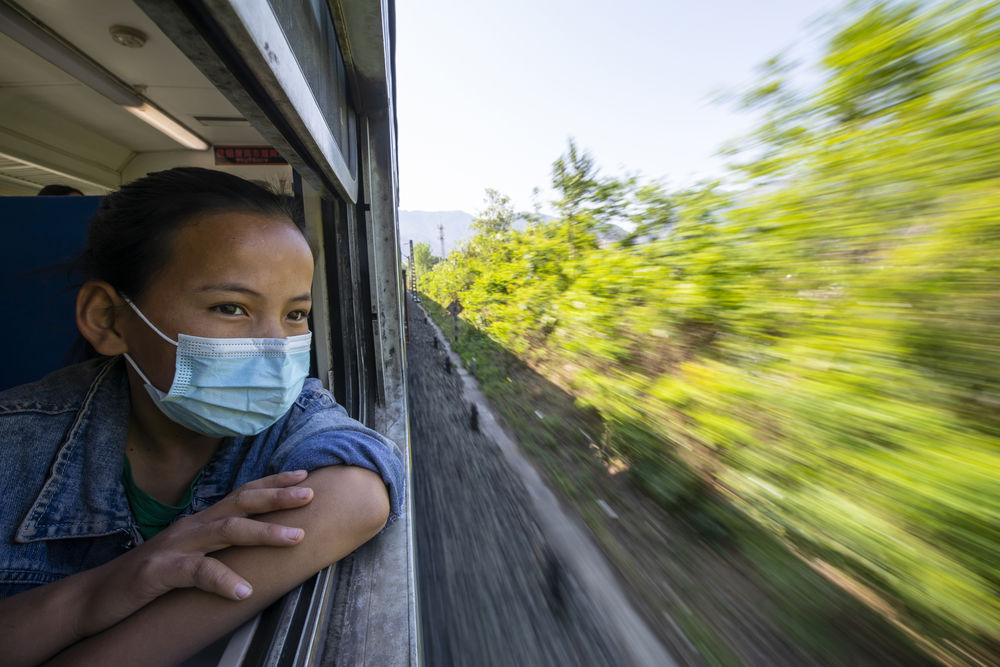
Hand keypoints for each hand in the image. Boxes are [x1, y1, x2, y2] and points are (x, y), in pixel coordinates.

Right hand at [128, 469, 314, 602]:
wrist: (97, 595)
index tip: (305, 475)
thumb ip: (218, 543)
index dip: (273, 483)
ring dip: (263, 533)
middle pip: (240, 504)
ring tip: (294, 538)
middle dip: (278, 497)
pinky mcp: (159, 572)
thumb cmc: (151, 575)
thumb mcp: (190, 553)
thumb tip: (257, 538)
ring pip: (225, 531)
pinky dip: (221, 580)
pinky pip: (195, 572)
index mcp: (200, 522)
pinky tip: (243, 590)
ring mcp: (175, 546)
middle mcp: (191, 527)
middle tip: (310, 493)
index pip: (242, 494)